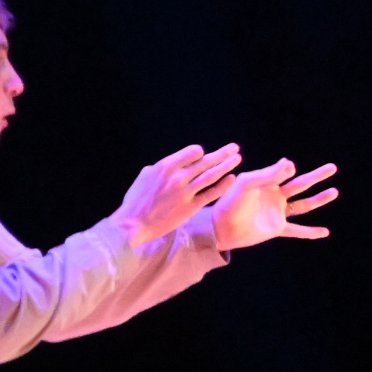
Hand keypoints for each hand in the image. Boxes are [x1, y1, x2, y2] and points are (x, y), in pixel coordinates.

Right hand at [118, 144, 242, 245]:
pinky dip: (223, 185)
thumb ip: (159, 168)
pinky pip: (211, 194)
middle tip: (234, 147)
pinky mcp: (190, 207)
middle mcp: (177, 177)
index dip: (200, 153)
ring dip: (227, 165)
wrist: (133, 223)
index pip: (192, 152)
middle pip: (205, 161)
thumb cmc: (136, 201)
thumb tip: (168, 164)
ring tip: (238, 158)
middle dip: (222, 153)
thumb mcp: (145, 177)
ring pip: (211, 175)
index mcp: (165, 166)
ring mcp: (185, 192)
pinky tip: (233, 179)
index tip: (204, 156)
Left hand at [203, 158, 341, 250]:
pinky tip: (325, 232)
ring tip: (334, 191)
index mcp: (266, 181)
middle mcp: (275, 195)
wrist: (220, 227)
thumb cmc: (229, 202)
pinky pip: (297, 230)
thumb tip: (290, 164)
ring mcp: (277, 212)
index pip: (284, 171)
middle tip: (332, 167)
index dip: (286, 169)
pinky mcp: (277, 228)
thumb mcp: (246, 183)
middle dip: (317, 176)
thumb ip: (267, 174)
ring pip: (304, 204)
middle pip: (301, 184)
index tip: (286, 168)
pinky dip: (310, 232)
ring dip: (319, 199)